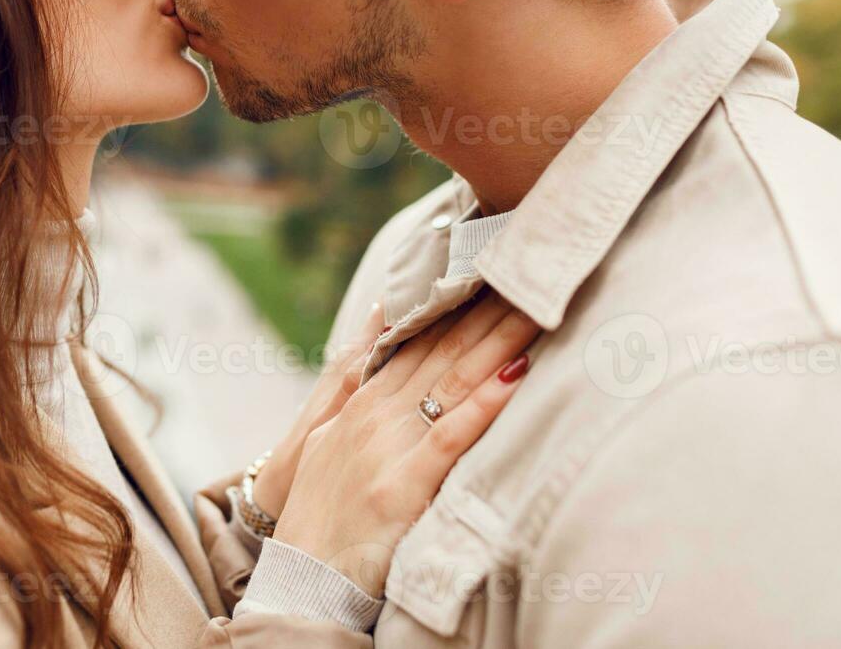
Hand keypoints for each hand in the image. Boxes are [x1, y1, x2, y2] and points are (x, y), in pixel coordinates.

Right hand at [272, 294, 537, 596]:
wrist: (303, 572)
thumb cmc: (320, 505)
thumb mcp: (325, 431)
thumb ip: (355, 376)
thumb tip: (380, 317)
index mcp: (364, 401)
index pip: (421, 338)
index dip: (460, 302)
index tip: (495, 268)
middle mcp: (377, 414)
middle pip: (444, 349)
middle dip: (490, 310)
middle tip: (531, 271)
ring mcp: (389, 447)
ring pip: (454, 380)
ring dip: (499, 341)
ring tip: (537, 306)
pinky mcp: (403, 486)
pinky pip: (452, 435)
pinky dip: (485, 403)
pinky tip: (516, 375)